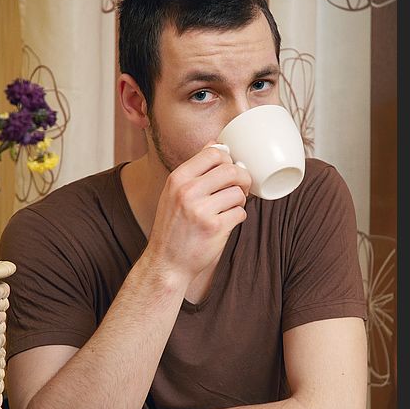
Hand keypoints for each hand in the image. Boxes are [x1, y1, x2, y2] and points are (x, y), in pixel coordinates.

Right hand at [146, 143, 251, 282]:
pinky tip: (225, 223)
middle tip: (240, 188)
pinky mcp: (215, 228)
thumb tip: (218, 145)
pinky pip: (240, 213)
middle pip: (231, 170)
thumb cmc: (173, 227)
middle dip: (242, 178)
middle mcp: (188, 191)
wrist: (166, 263)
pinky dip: (237, 218)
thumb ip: (195, 170)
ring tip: (228, 209)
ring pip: (238, 193)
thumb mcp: (174, 192)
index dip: (228, 160)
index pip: (213, 152)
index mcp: (178, 178)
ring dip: (239, 201)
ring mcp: (202, 210)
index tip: (229, 170)